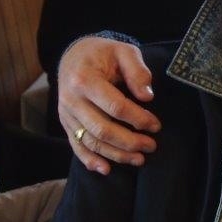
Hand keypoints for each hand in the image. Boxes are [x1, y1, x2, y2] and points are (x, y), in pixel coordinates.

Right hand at [58, 37, 159, 173]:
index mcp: (84, 79)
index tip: (156, 125)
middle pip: (102, 129)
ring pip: (91, 141)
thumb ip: (137, 71)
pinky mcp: (66, 123)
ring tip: (139, 159)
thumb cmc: (103, 53)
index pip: (115, 107)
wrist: (74, 55)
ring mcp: (66, 114)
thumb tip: (147, 96)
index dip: (138, 119)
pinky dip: (90, 160)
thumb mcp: (123, 51)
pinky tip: (106, 169)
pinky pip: (76, 145)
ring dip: (116, 154)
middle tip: (151, 146)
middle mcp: (71, 100)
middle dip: (129, 141)